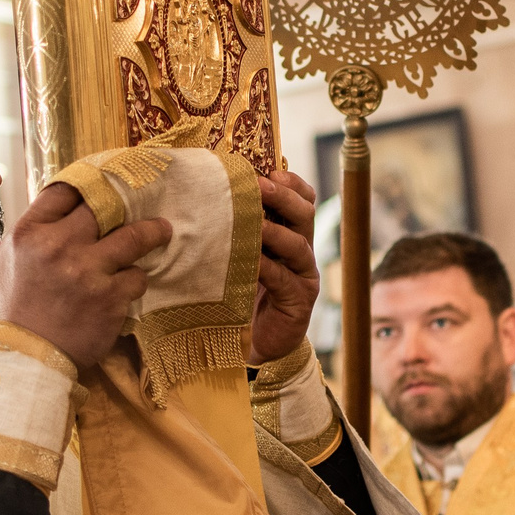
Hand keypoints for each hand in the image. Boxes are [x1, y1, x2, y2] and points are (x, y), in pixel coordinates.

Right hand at [0, 182, 171, 367]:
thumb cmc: (15, 310)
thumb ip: (30, 235)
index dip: (88, 187)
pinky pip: (137, 276)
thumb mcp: (6, 263)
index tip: (104, 188)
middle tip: (142, 202)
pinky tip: (128, 285)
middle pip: (104, 206)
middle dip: (124, 203)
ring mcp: (87, 271)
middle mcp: (59, 245)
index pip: (65, 191)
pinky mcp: (110, 297)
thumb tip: (56, 215)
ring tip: (162, 231)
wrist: (29, 358)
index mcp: (29, 233)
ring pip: (134, 237)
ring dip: (151, 233)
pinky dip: (135, 279)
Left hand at [247, 168, 320, 365]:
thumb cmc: (239, 294)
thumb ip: (236, 229)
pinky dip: (266, 267)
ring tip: (255, 221)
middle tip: (259, 185)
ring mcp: (303, 277)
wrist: (249, 344)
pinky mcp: (297, 301)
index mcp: (290, 235)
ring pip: (298, 244)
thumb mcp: (238, 255)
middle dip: (283, 197)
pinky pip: (284, 278)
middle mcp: (301, 253)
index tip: (268, 171)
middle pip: (305, 214)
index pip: (303, 199)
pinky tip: (250, 260)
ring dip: (275, 230)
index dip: (290, 183)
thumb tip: (209, 193)